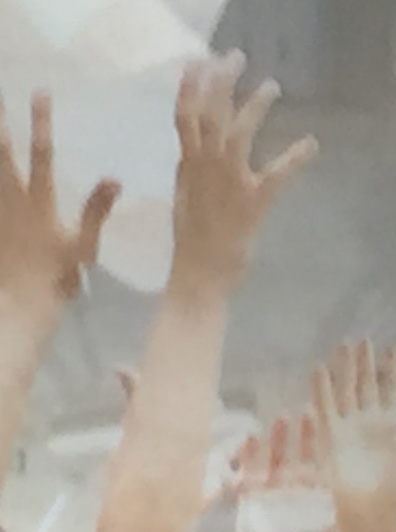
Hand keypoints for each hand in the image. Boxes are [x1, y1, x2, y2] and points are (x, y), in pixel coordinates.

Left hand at [0, 92, 118, 319]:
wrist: (18, 304)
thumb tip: (114, 178)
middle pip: (1, 150)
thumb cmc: (54, 279)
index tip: (40, 92)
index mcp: (39, 201)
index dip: (41, 122)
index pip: (42, 153)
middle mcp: (11, 197)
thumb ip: (95, 210)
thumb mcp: (83, 247)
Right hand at [166, 53, 315, 299]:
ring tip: (272, 86)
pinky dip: (295, 158)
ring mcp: (228, 184)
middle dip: (220, 81)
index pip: (184, 115)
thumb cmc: (194, 241)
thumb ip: (191, 170)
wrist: (198, 276)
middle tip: (234, 56)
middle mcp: (204, 168)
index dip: (190, 85)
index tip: (196, 60)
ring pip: (238, 134)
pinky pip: (276, 176)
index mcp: (187, 166)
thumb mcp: (186, 197)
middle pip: (208, 113)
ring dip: (255, 107)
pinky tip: (312, 143)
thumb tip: (194, 148)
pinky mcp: (252, 204)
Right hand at [229, 411, 335, 531]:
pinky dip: (249, 453)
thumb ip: (341, 515)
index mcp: (315, 493)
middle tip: (309, 413)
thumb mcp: (327, 530)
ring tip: (282, 417)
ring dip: (280, 438)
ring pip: (277, 455)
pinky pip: (249, 467)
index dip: (328, 447)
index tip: (337, 430)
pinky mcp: (251, 490)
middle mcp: (296, 485)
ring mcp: (272, 485)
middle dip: (304, 434)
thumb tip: (368, 507)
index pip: (323, 463)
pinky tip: (251, 438)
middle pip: (300, 453)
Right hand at [313, 341, 395, 531]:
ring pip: (344, 392)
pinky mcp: (331, 439)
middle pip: (365, 386)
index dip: (391, 371)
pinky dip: (322, 391)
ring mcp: (348, 430)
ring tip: (342, 346)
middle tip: (363, 338)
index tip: (392, 349)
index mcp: (392, 428)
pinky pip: (325, 410)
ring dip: (343, 370)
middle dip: (364, 363)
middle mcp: (368, 425)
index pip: (391, 392)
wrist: (372, 518)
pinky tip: (320, 370)